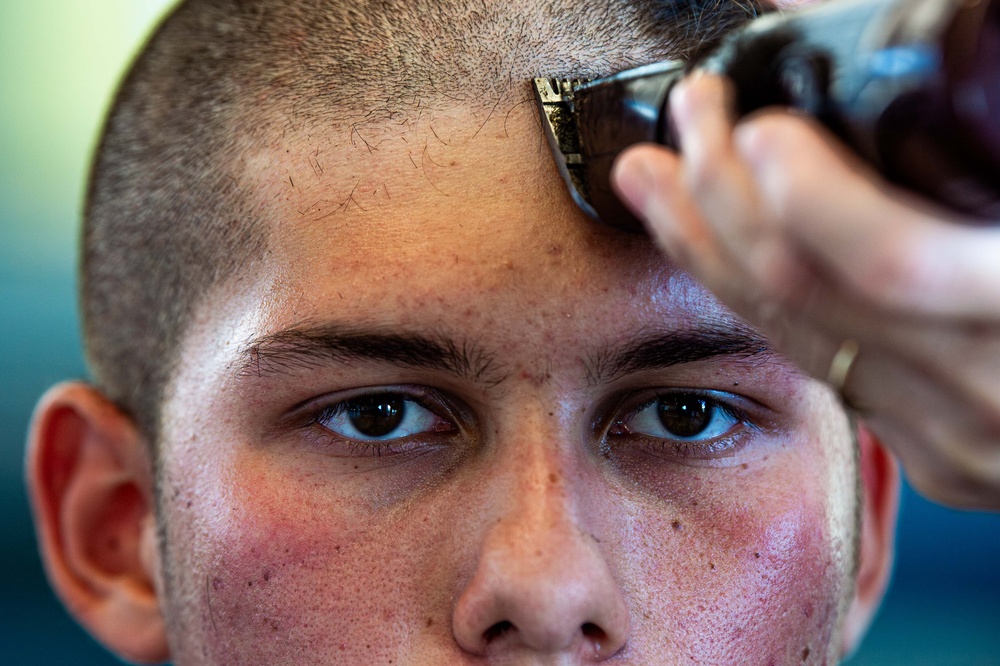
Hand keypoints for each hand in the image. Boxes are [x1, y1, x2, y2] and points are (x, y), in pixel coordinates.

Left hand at [612, 73, 999, 509]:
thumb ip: (995, 131)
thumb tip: (954, 22)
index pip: (893, 261)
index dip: (809, 194)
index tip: (754, 127)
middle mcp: (995, 391)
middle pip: (809, 295)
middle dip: (721, 195)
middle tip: (684, 115)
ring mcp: (958, 439)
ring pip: (792, 338)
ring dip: (706, 250)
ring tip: (651, 178)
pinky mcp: (932, 456)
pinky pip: (817, 368)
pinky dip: (752, 302)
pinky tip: (710, 249)